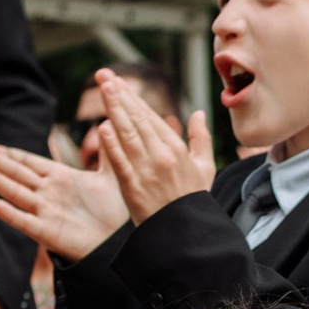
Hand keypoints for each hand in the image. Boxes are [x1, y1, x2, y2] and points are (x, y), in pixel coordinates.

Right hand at [0, 143, 127, 260]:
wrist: (122, 243)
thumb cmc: (117, 213)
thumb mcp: (112, 177)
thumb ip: (107, 153)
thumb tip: (110, 124)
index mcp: (60, 178)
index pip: (27, 162)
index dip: (6, 154)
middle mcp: (48, 193)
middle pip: (14, 174)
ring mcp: (47, 213)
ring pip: (15, 193)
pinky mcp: (49, 233)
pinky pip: (26, 222)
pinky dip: (10, 214)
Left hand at [97, 70, 215, 222]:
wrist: (187, 233)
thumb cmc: (194, 200)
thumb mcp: (205, 169)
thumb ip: (200, 139)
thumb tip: (199, 113)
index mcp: (177, 150)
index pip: (151, 117)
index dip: (132, 97)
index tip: (118, 81)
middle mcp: (162, 157)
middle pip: (137, 120)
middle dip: (119, 95)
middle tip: (104, 75)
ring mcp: (147, 172)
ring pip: (127, 134)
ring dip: (113, 110)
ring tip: (102, 89)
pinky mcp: (134, 188)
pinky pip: (120, 162)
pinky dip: (111, 145)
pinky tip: (102, 128)